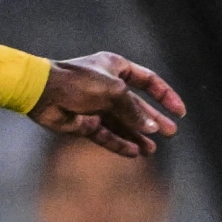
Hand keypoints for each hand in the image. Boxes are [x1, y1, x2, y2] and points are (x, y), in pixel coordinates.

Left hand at [29, 53, 184, 158]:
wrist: (42, 93)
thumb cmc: (77, 82)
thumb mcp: (114, 91)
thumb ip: (134, 110)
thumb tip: (151, 127)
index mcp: (116, 68)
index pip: (148, 81)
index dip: (165, 95)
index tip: (179, 111)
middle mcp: (108, 86)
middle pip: (137, 106)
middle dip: (153, 120)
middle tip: (170, 133)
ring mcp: (96, 106)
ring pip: (122, 123)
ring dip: (137, 136)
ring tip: (151, 150)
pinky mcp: (84, 123)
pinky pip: (106, 135)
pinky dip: (119, 143)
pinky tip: (133, 153)